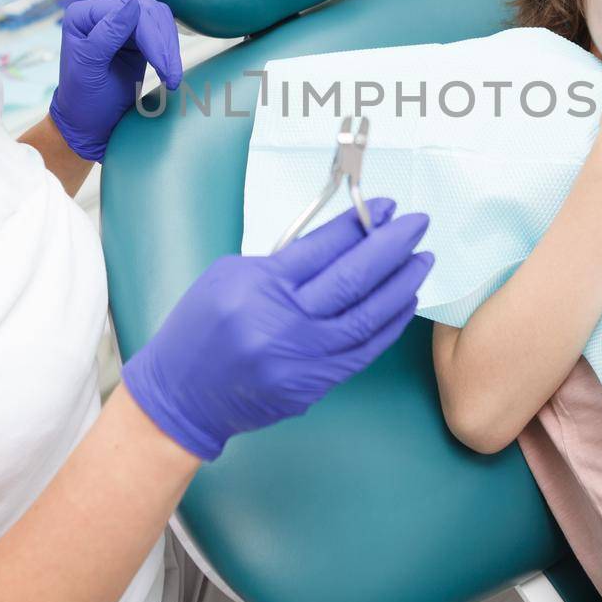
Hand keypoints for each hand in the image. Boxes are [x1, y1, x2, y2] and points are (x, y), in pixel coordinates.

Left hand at [48, 0, 182, 161]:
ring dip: (170, 48)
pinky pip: (162, 32)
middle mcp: (102, 13)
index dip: (149, 36)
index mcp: (83, 15)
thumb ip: (106, 36)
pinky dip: (170, 51)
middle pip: (147, 12)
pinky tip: (169, 72)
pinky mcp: (138, 36)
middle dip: (163, 45)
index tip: (163, 67)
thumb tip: (132, 4)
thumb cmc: (82, 100)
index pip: (126, 12)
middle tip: (171, 77)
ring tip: (172, 78)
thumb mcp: (89, 69)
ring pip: (159, 20)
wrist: (88, 122)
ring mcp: (122, 23)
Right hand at [121, 199, 432, 460]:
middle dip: (391, 246)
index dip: (358, 224)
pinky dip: (388, 325)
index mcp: (259, 287)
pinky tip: (404, 302)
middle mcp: (282, 323)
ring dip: (400, 285)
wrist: (181, 395)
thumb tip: (339, 241)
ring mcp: (300, 359)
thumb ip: (281, 262)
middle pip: (352, 279)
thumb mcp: (229, 277)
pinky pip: (361, 352)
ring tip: (421, 260)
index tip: (384, 206)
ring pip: (366, 317)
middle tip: (417, 225)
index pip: (322, 247)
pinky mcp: (312, 385)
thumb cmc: (200, 329)